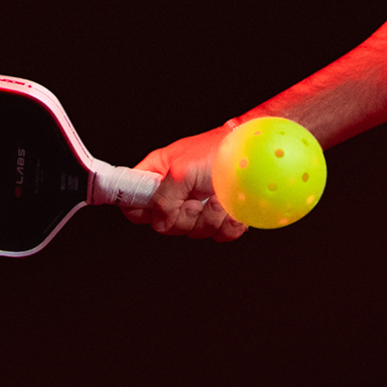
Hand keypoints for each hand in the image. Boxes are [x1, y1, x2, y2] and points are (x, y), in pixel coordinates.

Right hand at [121, 127, 248, 240]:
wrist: (254, 153)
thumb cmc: (219, 151)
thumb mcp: (182, 170)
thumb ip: (163, 198)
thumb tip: (159, 220)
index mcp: (158, 176)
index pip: (133, 204)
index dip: (141, 211)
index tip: (159, 209)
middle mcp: (175, 193)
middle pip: (165, 226)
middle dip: (185, 216)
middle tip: (197, 198)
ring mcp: (199, 207)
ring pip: (194, 232)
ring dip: (211, 217)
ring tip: (219, 195)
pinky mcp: (221, 217)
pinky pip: (220, 235)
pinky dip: (229, 223)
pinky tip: (232, 206)